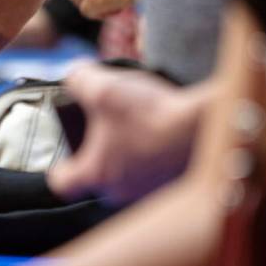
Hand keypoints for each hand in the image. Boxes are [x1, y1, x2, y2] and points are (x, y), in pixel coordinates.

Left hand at [47, 64, 203, 203]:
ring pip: (128, 172)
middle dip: (99, 151)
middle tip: (105, 125)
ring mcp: (149, 192)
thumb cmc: (151, 116)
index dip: (58, 166)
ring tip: (137, 122)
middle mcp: (121, 191)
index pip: (62, 183)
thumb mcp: (103, 88)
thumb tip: (73, 74)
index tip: (63, 154)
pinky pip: (153, 169)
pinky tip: (160, 128)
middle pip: (98, 175)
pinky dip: (153, 151)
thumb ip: (77, 79)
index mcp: (96, 174)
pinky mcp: (173, 185)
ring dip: (129, 149)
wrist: (206, 129)